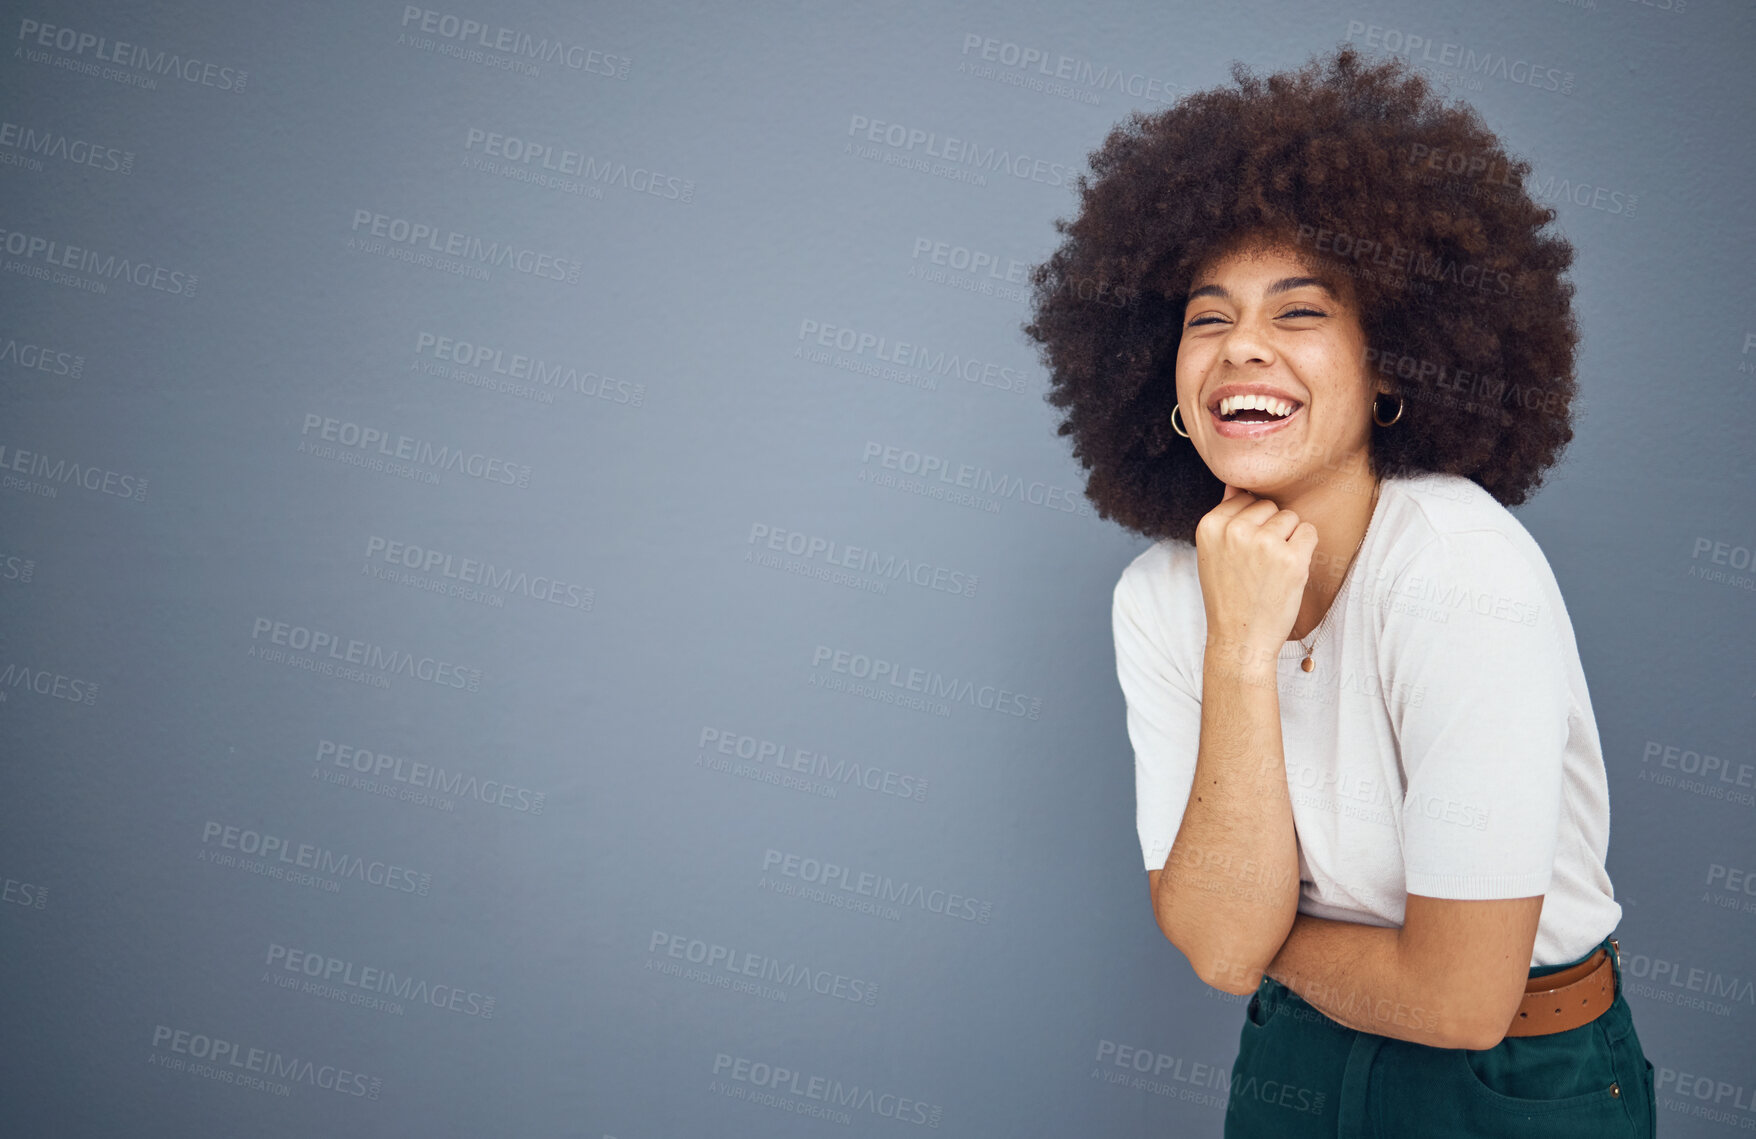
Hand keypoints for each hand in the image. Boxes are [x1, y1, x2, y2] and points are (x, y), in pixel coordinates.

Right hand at [1193, 484, 1317, 655]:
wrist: (1239, 640)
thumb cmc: (1229, 596)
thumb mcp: (1214, 553)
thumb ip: (1225, 515)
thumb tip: (1234, 483)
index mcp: (1210, 525)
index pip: (1244, 499)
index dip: (1250, 526)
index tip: (1243, 554)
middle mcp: (1234, 530)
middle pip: (1269, 506)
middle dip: (1271, 530)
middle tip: (1259, 565)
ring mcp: (1263, 543)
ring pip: (1290, 517)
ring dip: (1289, 540)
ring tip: (1272, 569)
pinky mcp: (1290, 558)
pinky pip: (1309, 532)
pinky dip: (1306, 549)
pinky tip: (1289, 571)